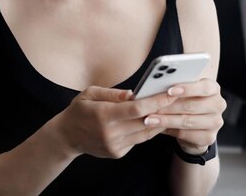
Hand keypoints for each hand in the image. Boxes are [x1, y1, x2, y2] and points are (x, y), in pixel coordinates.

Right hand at [53, 86, 177, 158]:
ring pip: (145, 133)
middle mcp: (110, 133)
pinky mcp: (118, 153)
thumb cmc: (79, 110)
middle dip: (163, 109)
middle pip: (145, 122)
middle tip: (177, 98)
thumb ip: (112, 93)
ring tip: (170, 108)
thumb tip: (133, 93)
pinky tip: (154, 119)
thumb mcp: (89, 93)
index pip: (136, 109)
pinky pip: (138, 140)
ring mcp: (115, 146)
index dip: (156, 101)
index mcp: (103, 115)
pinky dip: (148, 129)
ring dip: (159, 121)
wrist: (67, 136)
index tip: (170, 93)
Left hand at [143, 79, 225, 153]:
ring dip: (166, 120)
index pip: (204, 87)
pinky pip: (186, 134)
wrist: (194, 126)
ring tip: (149, 119)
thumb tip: (155, 84)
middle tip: (152, 107)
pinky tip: (158, 128)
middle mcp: (218, 104)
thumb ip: (175, 87)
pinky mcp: (209, 137)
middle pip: (192, 105)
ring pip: (187, 121)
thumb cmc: (185, 102)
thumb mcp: (183, 92)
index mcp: (213, 88)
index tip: (169, 91)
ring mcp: (215, 122)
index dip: (187, 89)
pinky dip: (169, 130)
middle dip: (169, 106)